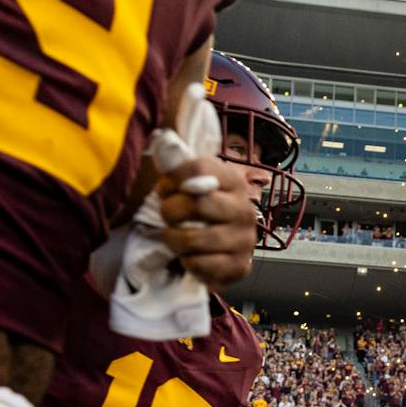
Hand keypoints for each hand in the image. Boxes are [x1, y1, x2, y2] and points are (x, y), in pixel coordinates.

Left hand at [155, 156, 258, 288]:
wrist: (225, 248)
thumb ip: (177, 165)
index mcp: (233, 180)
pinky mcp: (240, 267)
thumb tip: (160, 139)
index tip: (163, 189)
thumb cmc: (201, 210)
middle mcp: (245, 209)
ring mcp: (245, 240)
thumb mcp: (191, 183)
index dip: (171, 180)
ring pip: (194, 238)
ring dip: (173, 240)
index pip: (198, 170)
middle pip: (196, 204)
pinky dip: (187, 263)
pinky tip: (188, 257)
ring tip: (173, 238)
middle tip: (167, 216)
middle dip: (170, 211)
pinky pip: (201, 265)